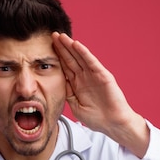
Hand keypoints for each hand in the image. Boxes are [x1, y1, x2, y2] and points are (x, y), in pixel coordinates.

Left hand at [52, 32, 149, 157]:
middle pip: (71, 59)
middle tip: (52, 35)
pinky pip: (91, 62)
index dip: (57, 57)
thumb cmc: (97, 118)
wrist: (113, 124)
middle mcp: (85, 77)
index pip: (65, 67)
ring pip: (79, 57)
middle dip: (62, 47)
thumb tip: (57, 84)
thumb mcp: (76, 106)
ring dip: (71, 46)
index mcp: (77, 85)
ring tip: (62, 36)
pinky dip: (84, 53)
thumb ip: (68, 94)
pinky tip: (76, 45)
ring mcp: (93, 75)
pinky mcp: (103, 75)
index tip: (46, 48)